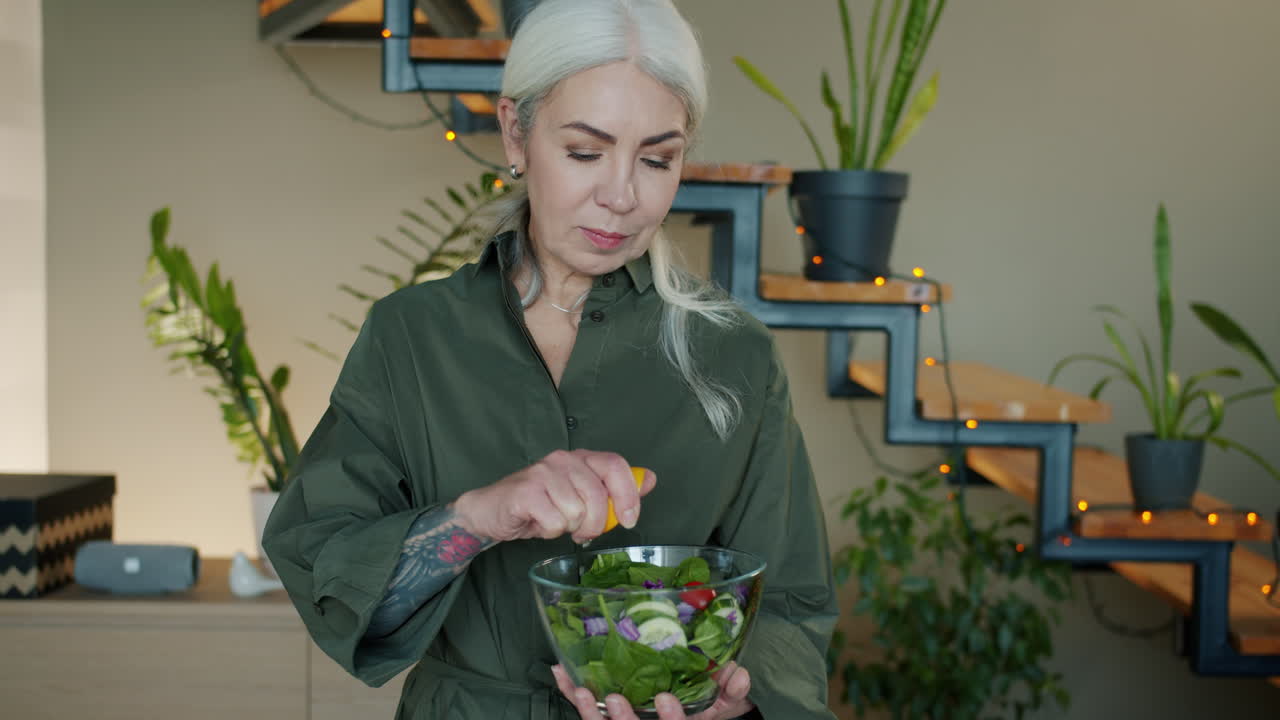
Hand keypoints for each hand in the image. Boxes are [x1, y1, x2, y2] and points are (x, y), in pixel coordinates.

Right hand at [453, 450, 655, 543]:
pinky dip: (549, 531)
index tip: (629, 520)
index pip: (616, 465)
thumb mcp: (581, 498)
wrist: (491, 511)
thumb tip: (650, 480)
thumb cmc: (540, 506)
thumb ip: (613, 490)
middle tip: (580, 531)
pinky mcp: (525, 490)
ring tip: (553, 521)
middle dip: (595, 524)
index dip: (628, 495)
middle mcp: (563, 459)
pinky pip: (555, 522)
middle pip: (598, 496)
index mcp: (581, 458)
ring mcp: (543, 472)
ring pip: (576, 512)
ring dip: (567, 528)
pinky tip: (538, 523)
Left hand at [552, 663, 753, 719]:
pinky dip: (572, 694)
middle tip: (615, 698)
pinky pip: (587, 712)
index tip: (666, 698)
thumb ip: (733, 690)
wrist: (691, 714)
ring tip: (581, 690)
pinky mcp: (607, 719)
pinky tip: (562, 675)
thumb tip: (738, 674)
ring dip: (590, 711)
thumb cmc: (705, 709)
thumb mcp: (725, 703)